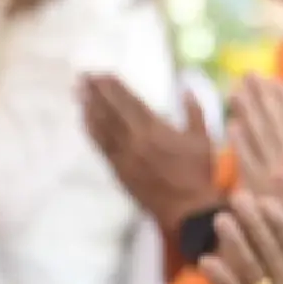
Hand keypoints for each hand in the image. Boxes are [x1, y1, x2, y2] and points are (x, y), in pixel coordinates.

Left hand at [82, 74, 219, 233]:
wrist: (187, 211)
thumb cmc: (199, 174)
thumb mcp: (204, 139)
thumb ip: (195, 111)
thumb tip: (187, 88)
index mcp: (156, 129)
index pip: (130, 101)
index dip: (115, 86)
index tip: (103, 72)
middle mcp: (136, 140)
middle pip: (111, 111)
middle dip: (97, 91)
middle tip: (84, 75)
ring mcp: (125, 157)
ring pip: (102, 127)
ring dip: (89, 107)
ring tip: (78, 91)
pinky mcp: (120, 171)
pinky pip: (101, 147)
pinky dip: (91, 131)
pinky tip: (84, 120)